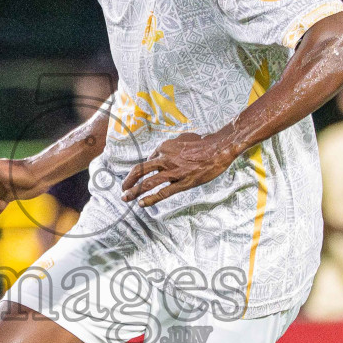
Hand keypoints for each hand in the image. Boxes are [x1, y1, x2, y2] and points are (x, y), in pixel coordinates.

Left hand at [121, 132, 237, 207]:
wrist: (219, 148)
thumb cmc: (203, 142)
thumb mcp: (182, 138)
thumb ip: (171, 146)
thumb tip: (164, 152)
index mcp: (164, 147)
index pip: (148, 161)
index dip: (145, 170)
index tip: (144, 176)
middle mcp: (165, 159)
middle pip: (140, 170)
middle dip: (129, 180)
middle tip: (123, 187)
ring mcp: (173, 172)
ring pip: (148, 183)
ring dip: (134, 191)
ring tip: (125, 198)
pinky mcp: (183, 182)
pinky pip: (163, 192)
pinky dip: (150, 199)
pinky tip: (142, 204)